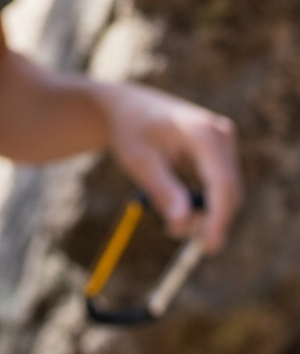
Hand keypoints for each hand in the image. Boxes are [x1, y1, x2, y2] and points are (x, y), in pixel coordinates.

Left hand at [99, 82, 241, 252]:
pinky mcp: (221, 149)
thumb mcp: (139, 161)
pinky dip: (202, 199)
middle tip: (173, 233)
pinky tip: (177, 201)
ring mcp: (224, 140)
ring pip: (226, 191)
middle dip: (208, 219)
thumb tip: (184, 225)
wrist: (126, 106)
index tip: (207, 247)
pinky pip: (220, 184)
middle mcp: (220, 133)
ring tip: (167, 214)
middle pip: (228, 191)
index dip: (219, 219)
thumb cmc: (130, 130)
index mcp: (201, 131)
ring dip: (204, 211)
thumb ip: (164, 192)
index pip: (222, 183)